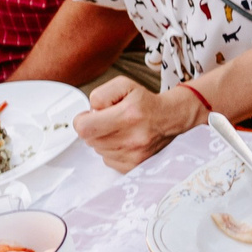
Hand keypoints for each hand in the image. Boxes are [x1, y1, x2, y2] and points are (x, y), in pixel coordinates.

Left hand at [71, 78, 196, 172]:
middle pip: (89, 139)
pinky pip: (107, 160)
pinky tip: (123, 140)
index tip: (88, 117)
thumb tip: (89, 113)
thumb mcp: (123, 85)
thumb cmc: (146, 103)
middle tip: (106, 120)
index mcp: (128, 115)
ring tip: (118, 129)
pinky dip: (111, 150)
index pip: (85, 127)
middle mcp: (132, 138)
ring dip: (102, 139)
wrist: (169, 119)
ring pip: (98, 150)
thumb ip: (100, 95)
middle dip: (93, 128)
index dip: (82, 121)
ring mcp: (133, 155)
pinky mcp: (134, 166)